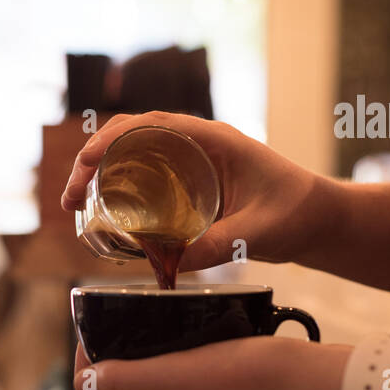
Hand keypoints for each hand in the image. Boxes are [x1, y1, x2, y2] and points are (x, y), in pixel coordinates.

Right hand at [60, 110, 334, 270]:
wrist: (320, 219)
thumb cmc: (298, 212)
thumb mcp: (261, 231)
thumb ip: (222, 244)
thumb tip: (174, 265)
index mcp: (212, 139)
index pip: (150, 124)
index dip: (111, 138)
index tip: (86, 162)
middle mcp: (195, 144)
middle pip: (129, 137)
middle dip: (91, 160)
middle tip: (69, 198)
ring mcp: (190, 163)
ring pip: (131, 157)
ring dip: (98, 176)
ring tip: (74, 206)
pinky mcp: (187, 185)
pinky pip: (143, 179)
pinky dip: (116, 190)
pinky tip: (103, 216)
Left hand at [73, 339, 350, 389]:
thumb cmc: (268, 381)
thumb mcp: (192, 375)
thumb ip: (134, 382)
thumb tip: (84, 384)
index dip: (87, 380)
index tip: (91, 337)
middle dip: (110, 376)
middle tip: (112, 330)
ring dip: (141, 373)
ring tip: (142, 332)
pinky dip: (173, 375)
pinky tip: (182, 346)